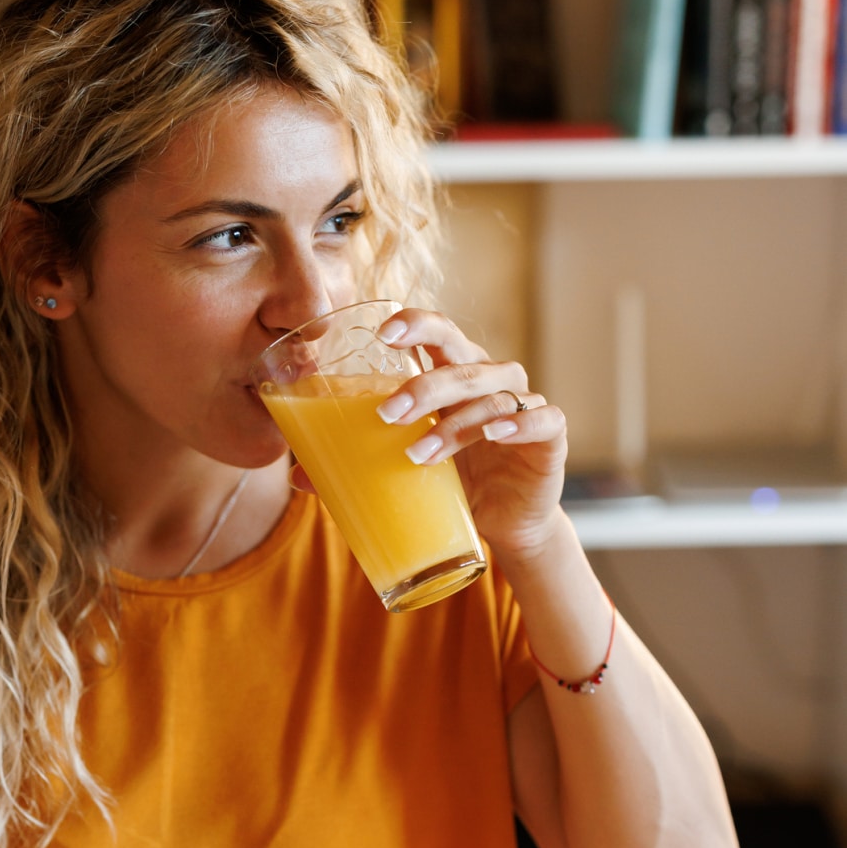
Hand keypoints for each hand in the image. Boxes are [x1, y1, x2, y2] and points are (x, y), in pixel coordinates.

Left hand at [357, 308, 566, 564]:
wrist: (506, 523)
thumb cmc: (454, 482)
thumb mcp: (406, 467)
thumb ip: (361, 461)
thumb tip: (298, 476)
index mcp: (455, 373)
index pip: (437, 333)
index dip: (415, 324)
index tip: (382, 335)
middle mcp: (491, 379)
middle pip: (460, 361)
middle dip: (422, 384)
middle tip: (387, 413)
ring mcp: (523, 404)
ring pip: (490, 396)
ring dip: (452, 423)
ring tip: (418, 454)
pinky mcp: (550, 436)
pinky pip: (540, 418)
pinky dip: (517, 423)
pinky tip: (494, 433)